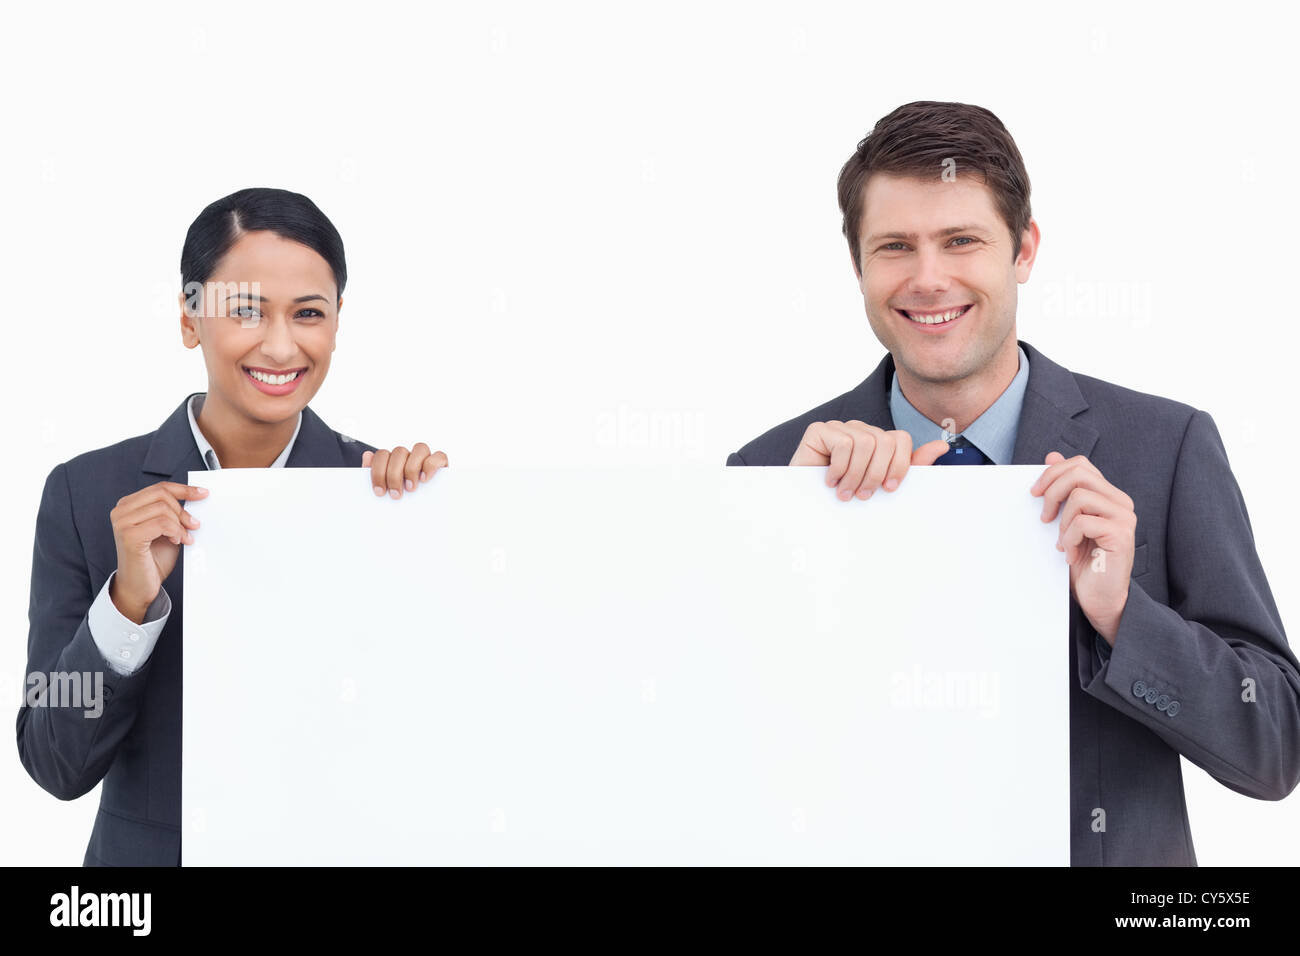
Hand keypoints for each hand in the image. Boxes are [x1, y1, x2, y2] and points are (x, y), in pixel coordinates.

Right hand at [109, 481, 208, 623]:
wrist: (140, 586)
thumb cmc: (153, 559)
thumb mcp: (167, 530)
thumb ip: (174, 514)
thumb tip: (196, 497)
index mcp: (128, 506)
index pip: (159, 488)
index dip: (184, 489)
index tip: (202, 493)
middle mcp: (121, 511)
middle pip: (162, 495)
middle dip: (182, 511)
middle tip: (193, 526)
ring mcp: (122, 523)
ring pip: (163, 509)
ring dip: (180, 524)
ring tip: (183, 538)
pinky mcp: (129, 536)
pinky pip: (162, 524)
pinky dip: (175, 532)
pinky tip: (177, 541)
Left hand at [362, 444, 448, 498]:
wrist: (421, 518)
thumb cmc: (400, 503)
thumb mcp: (385, 491)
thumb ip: (374, 475)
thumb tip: (367, 456)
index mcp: (392, 461)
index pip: (382, 454)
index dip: (378, 471)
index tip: (380, 491)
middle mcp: (408, 457)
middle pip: (399, 452)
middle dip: (394, 474)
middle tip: (395, 494)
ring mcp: (425, 459)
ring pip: (420, 448)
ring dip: (412, 468)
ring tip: (411, 488)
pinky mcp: (441, 465)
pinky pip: (439, 456)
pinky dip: (431, 466)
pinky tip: (424, 480)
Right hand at [791, 420, 951, 499]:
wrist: (806, 508)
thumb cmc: (845, 498)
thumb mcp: (882, 485)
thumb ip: (910, 467)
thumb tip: (942, 447)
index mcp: (876, 441)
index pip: (901, 439)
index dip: (899, 466)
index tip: (888, 489)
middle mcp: (859, 430)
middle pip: (885, 441)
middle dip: (876, 474)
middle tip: (862, 495)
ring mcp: (839, 428)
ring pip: (865, 442)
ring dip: (856, 475)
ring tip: (845, 492)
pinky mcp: (819, 431)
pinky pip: (843, 443)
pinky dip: (839, 468)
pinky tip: (830, 480)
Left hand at [1030, 451, 1135, 644]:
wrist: (1100, 599)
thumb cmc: (1084, 563)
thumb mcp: (1067, 523)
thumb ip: (1063, 491)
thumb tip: (1051, 455)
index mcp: (1108, 495)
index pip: (1080, 465)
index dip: (1053, 472)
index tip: (1035, 493)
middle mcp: (1120, 502)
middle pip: (1079, 473)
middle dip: (1052, 491)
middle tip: (1044, 517)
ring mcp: (1124, 517)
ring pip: (1079, 496)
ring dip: (1062, 521)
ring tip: (1063, 542)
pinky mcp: (1121, 534)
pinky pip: (1083, 522)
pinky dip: (1069, 539)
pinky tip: (1070, 555)